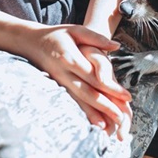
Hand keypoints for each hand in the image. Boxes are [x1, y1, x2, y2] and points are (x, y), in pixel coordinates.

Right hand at [26, 24, 132, 139]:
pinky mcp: (58, 88)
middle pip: (87, 92)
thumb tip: (117, 46)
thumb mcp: (77, 30)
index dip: (110, 88)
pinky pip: (72, 103)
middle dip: (105, 106)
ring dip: (95, 114)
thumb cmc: (58, 35)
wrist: (31, 43)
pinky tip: (93, 124)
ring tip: (110, 126)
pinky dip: (83, 113)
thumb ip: (97, 38)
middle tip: (122, 117)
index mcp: (69, 58)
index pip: (93, 76)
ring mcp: (59, 83)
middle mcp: (63, 73)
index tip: (126, 96)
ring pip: (79, 101)